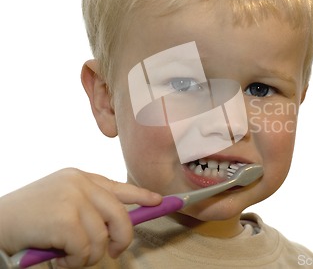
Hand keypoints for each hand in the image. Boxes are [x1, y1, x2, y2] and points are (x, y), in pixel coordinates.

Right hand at [0, 168, 161, 267]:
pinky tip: (59, 259)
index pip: (118, 186)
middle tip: (115, 252)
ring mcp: (73, 199)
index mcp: (80, 177)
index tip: (158, 201)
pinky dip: (74, 262)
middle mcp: (79, 183)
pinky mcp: (65, 219)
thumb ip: (88, 207)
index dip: (141, 196)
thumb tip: (117, 225)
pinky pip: (85, 250)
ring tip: (69, 257)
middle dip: (121, 238)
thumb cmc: (28, 219)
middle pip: (120, 214)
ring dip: (88, 256)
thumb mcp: (61, 203)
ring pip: (102, 237)